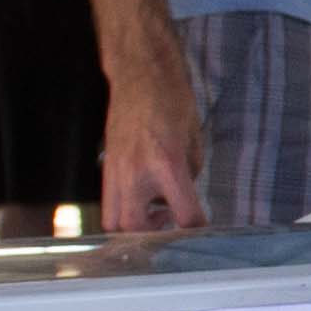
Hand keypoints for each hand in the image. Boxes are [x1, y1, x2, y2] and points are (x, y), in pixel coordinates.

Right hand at [97, 73, 205, 235]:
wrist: (140, 74)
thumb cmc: (172, 100)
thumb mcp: (194, 137)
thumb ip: (190, 172)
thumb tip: (185, 196)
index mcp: (167, 164)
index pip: (184, 214)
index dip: (198, 228)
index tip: (204, 230)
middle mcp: (136, 172)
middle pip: (134, 228)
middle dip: (154, 236)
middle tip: (170, 224)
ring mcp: (115, 170)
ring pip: (112, 221)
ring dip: (133, 228)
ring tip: (154, 214)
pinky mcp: (106, 166)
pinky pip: (109, 202)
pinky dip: (124, 209)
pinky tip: (142, 197)